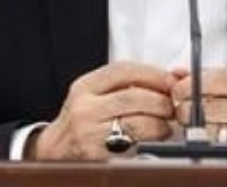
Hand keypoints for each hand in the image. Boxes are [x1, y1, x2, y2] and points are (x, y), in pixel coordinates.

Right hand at [30, 61, 175, 159]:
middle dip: (161, 100)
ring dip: (160, 122)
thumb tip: (165, 79)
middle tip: (173, 105)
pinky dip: (151, 140)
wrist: (52, 153)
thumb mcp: (92, 95)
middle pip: (133, 96)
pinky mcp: (97, 156)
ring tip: (167, 123)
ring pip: (136, 122)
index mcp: (85, 86)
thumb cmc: (80, 122)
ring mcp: (89, 133)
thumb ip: (122, 85)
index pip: (123, 70)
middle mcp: (84, 108)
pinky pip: (132, 146)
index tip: (170, 80)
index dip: (153, 73)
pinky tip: (157, 138)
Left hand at [171, 68, 226, 159]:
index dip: (189, 84)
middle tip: (181, 110)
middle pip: (207, 107)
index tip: (177, 90)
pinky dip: (206, 143)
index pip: (214, 79)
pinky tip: (207, 139)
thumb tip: (177, 72)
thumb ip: (209, 77)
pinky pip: (216, 148)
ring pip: (208, 130)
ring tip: (195, 125)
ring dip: (193, 128)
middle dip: (186, 109)